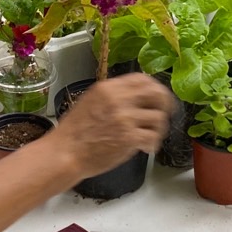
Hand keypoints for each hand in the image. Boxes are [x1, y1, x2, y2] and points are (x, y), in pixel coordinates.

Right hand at [48, 74, 173, 178]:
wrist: (65, 153)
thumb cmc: (74, 132)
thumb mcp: (90, 102)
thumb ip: (113, 96)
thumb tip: (134, 97)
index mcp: (108, 88)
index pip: (141, 79)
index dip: (154, 87)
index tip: (158, 96)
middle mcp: (119, 100)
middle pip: (156, 94)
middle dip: (165, 103)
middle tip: (165, 113)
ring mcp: (125, 118)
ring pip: (158, 117)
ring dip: (158, 128)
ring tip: (151, 136)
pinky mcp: (129, 138)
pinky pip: (153, 137)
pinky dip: (153, 144)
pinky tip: (146, 148)